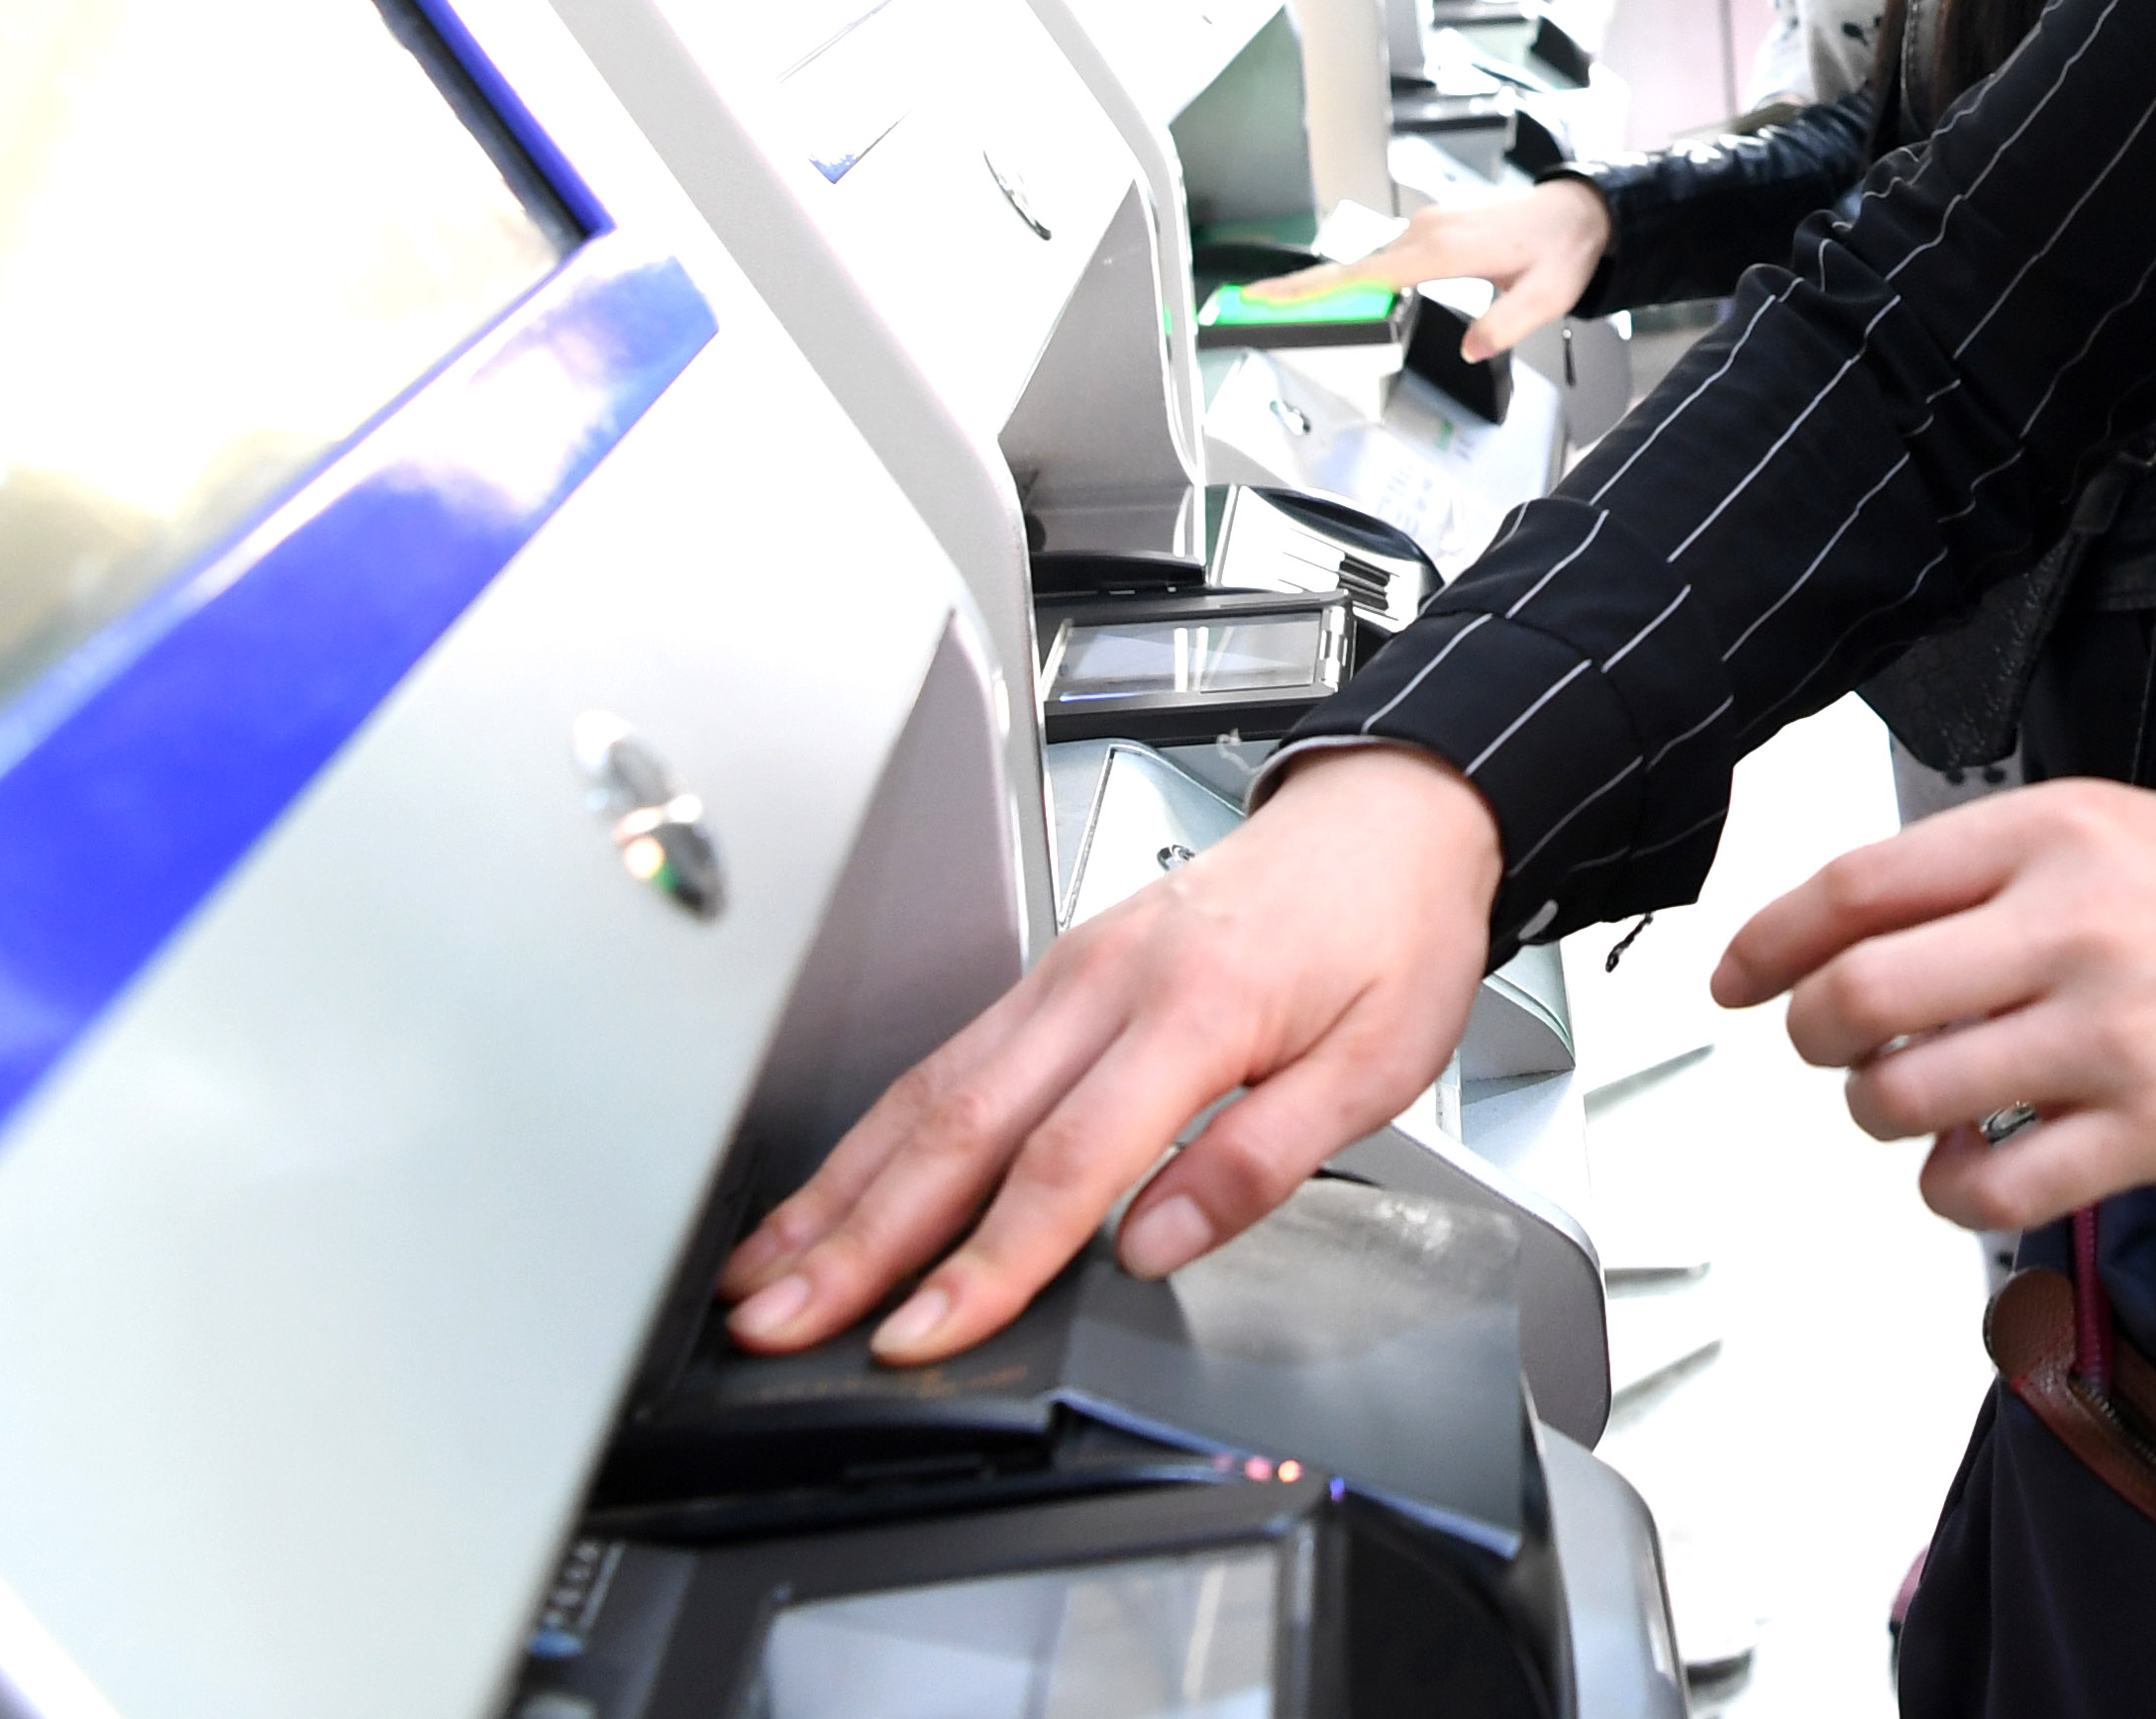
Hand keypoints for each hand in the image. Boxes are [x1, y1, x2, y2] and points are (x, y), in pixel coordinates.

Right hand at [715, 745, 1504, 1362]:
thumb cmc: (1393, 933)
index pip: (1064, 1163)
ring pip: (929, 1091)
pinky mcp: (1055, 971)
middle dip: (858, 1241)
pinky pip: (948, 1059)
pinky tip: (834, 1190)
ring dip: (840, 1192)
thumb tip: (1155, 1248)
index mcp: (1195, 1009)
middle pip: (959, 1128)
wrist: (1392, 817)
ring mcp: (1067, 971)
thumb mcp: (1382, 1060)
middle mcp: (1107, 983)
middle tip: (776, 1327)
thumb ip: (1264, 1159)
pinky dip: (875, 1134)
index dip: (984, 1263)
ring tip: (762, 1276)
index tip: (919, 1337)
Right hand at [1262, 183, 1609, 363]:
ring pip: (1369, 261)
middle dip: (1306, 289)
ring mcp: (1429, 224)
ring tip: (1290, 304)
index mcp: (1445, 249)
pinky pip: (1386, 253)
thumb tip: (1469, 350)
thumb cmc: (1561, 252)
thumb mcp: (1544, 299)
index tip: (1268, 296)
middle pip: (1353, 267)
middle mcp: (1429, 231)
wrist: (1578, 213)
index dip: (1312, 287)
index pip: (1363, 273)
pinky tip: (1351, 291)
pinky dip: (1361, 273)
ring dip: (1334, 283)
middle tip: (1256, 308)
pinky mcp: (1434, 226)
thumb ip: (1504, 326)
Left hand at [1706, 780, 2155, 1232]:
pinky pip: (1992, 1190)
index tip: (1737, 975)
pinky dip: (1948, 1189)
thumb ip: (1979, 861)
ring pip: (1909, 1099)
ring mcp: (2105, 1039)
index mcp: (2049, 836)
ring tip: (1905, 1099)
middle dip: (1812, 1034)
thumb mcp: (2102, 819)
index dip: (1770, 939)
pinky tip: (1965, 1163)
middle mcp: (2069, 930)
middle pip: (1862, 997)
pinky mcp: (2142, 1134)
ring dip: (1874, 1111)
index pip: (1858, 886)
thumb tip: (1846, 925)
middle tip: (1827, 1043)